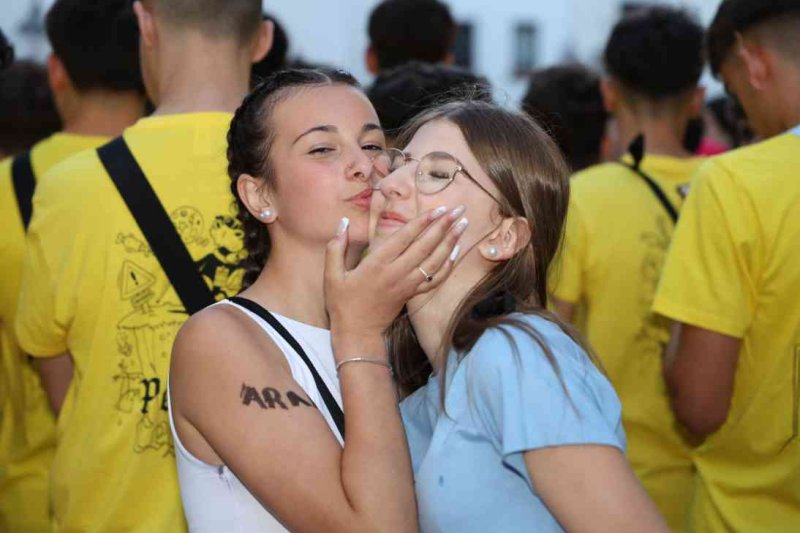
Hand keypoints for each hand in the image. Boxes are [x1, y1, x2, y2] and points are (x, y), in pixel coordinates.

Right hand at [324, 206, 466, 346]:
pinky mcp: (412, 294)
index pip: (405, 238)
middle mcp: (396, 273)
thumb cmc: (342, 303)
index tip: (438, 209)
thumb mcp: (331, 275)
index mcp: (377, 264)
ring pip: (434, 261)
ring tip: (463, 225)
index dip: (422, 222)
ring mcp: (407, 285)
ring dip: (450, 242)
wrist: (357, 332)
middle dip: (443, 226)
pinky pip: (435, 279)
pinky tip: (456, 252)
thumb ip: (336, 247)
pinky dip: (448, 266)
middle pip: (425, 246)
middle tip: (458, 210)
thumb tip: (342, 222)